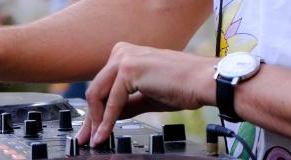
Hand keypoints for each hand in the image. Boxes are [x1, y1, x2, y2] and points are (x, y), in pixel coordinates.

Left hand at [77, 42, 216, 146]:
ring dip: (95, 121)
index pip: (103, 85)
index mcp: (126, 54)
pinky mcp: (129, 69)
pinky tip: (104, 134)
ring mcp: (124, 58)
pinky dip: (106, 120)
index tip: (90, 129)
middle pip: (96, 90)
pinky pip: (112, 101)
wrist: (205, 82)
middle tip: (85, 138)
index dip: (95, 110)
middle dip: (90, 117)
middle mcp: (122, 52)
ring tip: (95, 139)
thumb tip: (109, 117)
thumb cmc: (184, 86)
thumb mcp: (147, 97)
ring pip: (98, 95)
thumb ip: (127, 104)